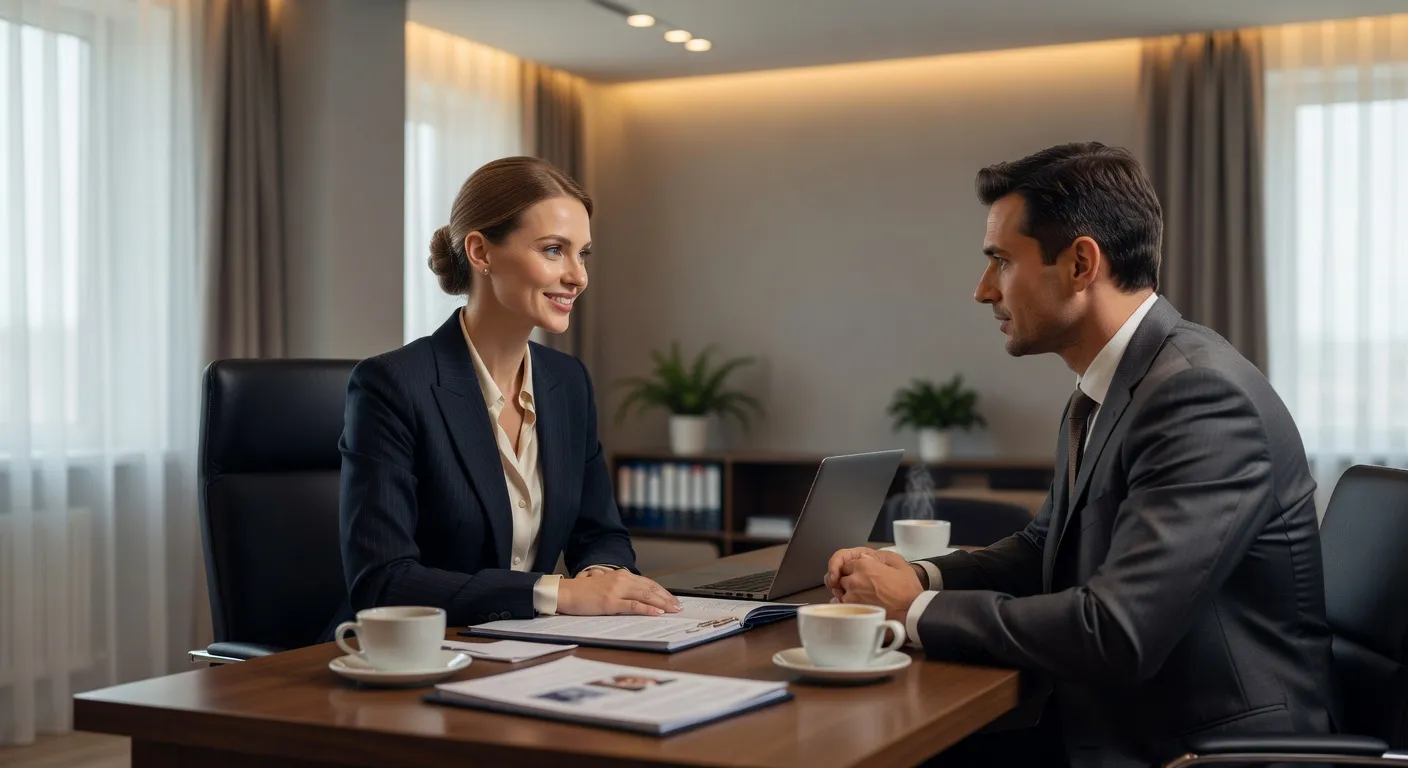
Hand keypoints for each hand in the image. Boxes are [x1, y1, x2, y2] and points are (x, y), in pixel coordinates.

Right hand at [557, 570, 682, 615]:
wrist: (566, 592)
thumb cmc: (584, 592)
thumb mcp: (607, 586)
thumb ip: (622, 590)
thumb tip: (639, 600)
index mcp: (622, 576)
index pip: (648, 583)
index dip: (663, 592)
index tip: (673, 600)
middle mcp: (622, 580)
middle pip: (651, 589)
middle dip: (667, 598)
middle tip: (679, 607)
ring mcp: (616, 591)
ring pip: (646, 596)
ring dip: (662, 604)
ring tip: (673, 610)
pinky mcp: (610, 602)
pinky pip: (633, 606)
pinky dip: (647, 609)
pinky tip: (656, 613)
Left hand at [835, 556, 924, 622]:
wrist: (911, 610)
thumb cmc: (907, 589)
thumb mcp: (897, 564)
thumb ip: (878, 558)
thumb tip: (866, 558)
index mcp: (863, 565)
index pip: (846, 565)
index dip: (854, 570)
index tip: (861, 576)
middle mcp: (854, 580)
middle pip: (842, 579)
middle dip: (850, 582)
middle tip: (864, 587)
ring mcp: (851, 596)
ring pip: (841, 593)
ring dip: (849, 594)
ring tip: (863, 598)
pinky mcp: (853, 611)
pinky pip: (842, 606)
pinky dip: (848, 606)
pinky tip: (859, 606)